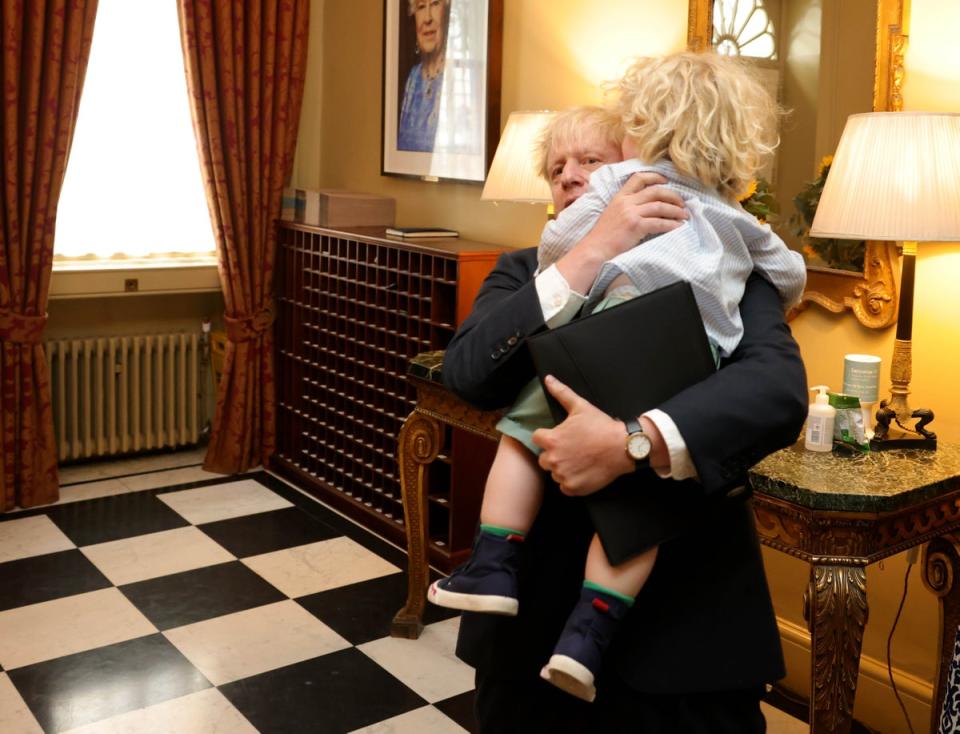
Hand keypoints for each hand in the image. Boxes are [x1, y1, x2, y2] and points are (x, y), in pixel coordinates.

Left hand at [531, 376, 634, 495]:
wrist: (623, 447)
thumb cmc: (601, 426)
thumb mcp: (580, 406)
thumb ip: (561, 393)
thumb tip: (548, 379)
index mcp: (551, 440)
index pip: (537, 438)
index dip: (548, 436)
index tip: (562, 437)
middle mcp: (553, 459)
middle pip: (544, 458)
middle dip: (554, 453)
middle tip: (573, 449)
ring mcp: (563, 475)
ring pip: (554, 473)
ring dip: (563, 468)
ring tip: (580, 459)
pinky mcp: (573, 488)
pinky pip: (564, 487)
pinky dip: (572, 481)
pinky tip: (584, 471)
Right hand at [556, 172, 687, 292]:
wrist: (594, 250)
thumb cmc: (603, 237)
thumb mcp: (612, 214)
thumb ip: (626, 207)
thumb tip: (646, 208)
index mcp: (619, 197)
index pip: (638, 178)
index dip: (655, 177)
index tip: (666, 182)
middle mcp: (626, 201)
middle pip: (655, 191)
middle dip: (672, 196)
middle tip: (682, 203)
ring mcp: (631, 213)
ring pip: (660, 206)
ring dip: (675, 211)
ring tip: (684, 215)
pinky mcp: (636, 226)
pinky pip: (659, 223)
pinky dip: (671, 225)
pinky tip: (678, 227)